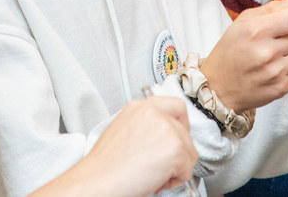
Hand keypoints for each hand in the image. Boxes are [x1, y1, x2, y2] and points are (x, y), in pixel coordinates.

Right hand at [29, 97, 197, 196]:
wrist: (97, 181)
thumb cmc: (105, 165)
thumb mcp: (123, 131)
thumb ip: (146, 126)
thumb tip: (162, 139)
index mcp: (140, 107)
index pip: (176, 105)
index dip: (181, 124)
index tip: (179, 136)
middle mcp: (154, 113)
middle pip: (185, 132)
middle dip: (177, 152)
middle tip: (160, 165)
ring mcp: (166, 129)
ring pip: (190, 152)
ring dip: (176, 167)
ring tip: (153, 174)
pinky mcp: (175, 149)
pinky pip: (187, 170)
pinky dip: (175, 181)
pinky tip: (155, 181)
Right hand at [200, 0, 287, 111]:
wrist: (218, 88)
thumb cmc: (229, 51)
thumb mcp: (242, 23)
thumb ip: (271, 9)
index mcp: (255, 31)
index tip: (287, 20)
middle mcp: (266, 52)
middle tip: (278, 39)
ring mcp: (274, 72)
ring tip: (278, 53)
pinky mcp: (281, 88)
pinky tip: (277, 66)